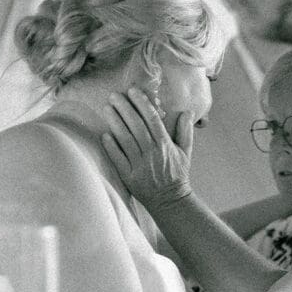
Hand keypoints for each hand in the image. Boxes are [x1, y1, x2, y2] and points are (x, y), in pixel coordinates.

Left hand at [103, 88, 192, 210]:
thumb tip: (187, 111)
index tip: (133, 91)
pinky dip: (111, 147)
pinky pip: (118, 159)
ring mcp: (139, 165)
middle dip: (125, 109)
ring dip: (115, 123)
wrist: (170, 200)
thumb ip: (186, 131)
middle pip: (136, 126)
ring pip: (125, 139)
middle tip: (114, 95)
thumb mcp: (186, 152)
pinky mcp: (129, 176)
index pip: (152, 119)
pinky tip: (104, 135)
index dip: (142, 104)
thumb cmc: (177, 175)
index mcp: (165, 145)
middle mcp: (151, 153)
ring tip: (107, 109)